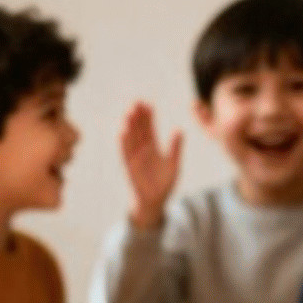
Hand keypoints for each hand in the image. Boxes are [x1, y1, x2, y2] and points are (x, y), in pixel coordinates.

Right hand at [120, 102, 181, 229]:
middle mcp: (142, 150)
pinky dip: (124, 143)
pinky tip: (123, 132)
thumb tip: (179, 130)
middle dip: (137, 117)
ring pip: (131, 139)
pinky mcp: (130, 167)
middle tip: (136, 102)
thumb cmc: (165, 183)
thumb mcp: (174, 163)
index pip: (149, 128)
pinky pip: (126, 153)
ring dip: (130, 126)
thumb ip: (175, 148)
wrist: (156, 200)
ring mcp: (135, 158)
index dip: (148, 117)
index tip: (148, 104)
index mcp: (153, 147)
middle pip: (139, 130)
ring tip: (129, 113)